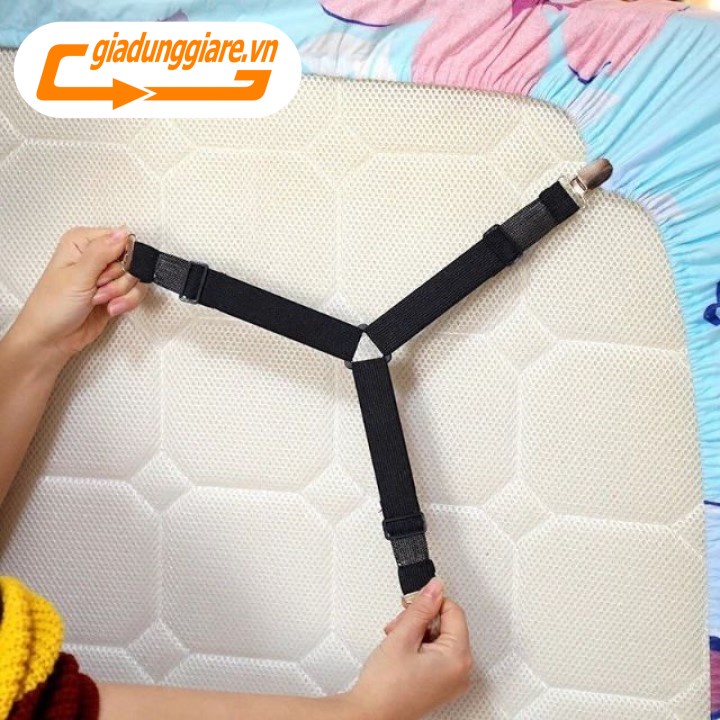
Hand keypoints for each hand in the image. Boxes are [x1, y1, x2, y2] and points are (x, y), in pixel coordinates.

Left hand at [8, 227, 146, 367]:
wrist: (51, 338)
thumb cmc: (52, 307)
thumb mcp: (77, 276)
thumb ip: (102, 252)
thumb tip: (122, 232)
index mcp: (82, 243)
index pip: (121, 238)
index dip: (122, 256)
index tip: (107, 271)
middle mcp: (96, 256)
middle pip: (132, 260)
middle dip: (120, 279)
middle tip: (99, 288)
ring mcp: (107, 276)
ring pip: (136, 278)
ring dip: (122, 293)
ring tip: (101, 300)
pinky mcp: (116, 293)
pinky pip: (136, 293)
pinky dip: (127, 302)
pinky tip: (111, 308)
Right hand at [346, 579, 472, 719]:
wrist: (370, 714)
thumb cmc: (385, 688)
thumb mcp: (402, 636)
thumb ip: (421, 607)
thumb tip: (435, 587)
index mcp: (458, 658)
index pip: (454, 610)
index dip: (430, 603)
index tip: (412, 604)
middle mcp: (461, 671)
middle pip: (447, 624)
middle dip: (421, 619)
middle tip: (400, 626)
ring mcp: (452, 679)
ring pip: (439, 637)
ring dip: (417, 632)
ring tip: (397, 641)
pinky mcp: (441, 683)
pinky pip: (436, 653)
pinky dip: (418, 646)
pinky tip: (402, 651)